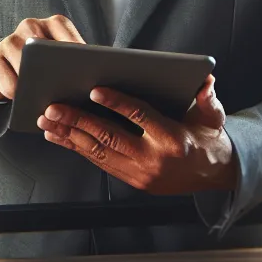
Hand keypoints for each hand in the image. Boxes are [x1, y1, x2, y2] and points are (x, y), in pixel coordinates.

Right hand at [0, 14, 84, 101]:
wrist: (0, 72)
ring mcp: (8, 41)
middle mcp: (30, 26)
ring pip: (25, 66)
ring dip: (36, 86)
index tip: (85, 73)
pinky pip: (10, 84)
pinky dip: (19, 96)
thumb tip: (100, 80)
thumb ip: (76, 64)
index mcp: (52, 24)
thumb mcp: (60, 62)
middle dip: (55, 71)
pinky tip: (24, 102)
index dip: (77, 55)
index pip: (68, 35)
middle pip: (45, 48)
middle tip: (65, 89)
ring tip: (44, 100)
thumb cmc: (40, 69)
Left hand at [38, 74, 236, 193]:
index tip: (94, 91)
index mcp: (173, 139)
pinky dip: (76, 148)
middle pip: (109, 137)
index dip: (117, 103)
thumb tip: (206, 81)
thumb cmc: (207, 138)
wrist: (213, 175)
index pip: (140, 117)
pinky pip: (99, 162)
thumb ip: (208, 98)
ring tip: (47, 121)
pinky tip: (58, 137)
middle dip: (78, 121)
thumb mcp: (213, 116)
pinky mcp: (132, 180)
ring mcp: (140, 173)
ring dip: (69, 135)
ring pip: (98, 152)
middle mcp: (153, 159)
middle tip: (53, 107)